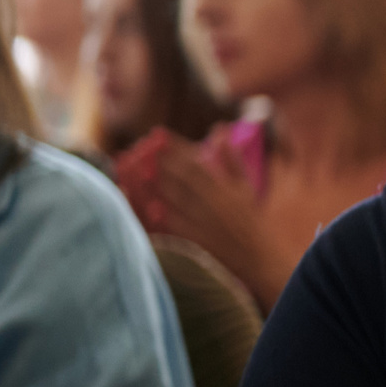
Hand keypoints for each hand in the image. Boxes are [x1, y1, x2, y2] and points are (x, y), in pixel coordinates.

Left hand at [139, 133, 282, 301]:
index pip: (196, 162)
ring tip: (127, 167)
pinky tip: (137, 202)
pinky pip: (170, 225)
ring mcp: (204, 222)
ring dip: (148, 182)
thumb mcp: (245, 186)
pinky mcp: (195, 241)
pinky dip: (154, 213)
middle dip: (156, 161)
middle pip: (180, 178)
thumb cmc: (249, 218)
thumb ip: (231, 158)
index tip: (156, 133)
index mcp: (226, 188)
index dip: (175, 147)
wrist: (258, 257)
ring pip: (171, 199)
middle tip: (134, 147)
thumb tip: (219, 129)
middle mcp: (214, 203)